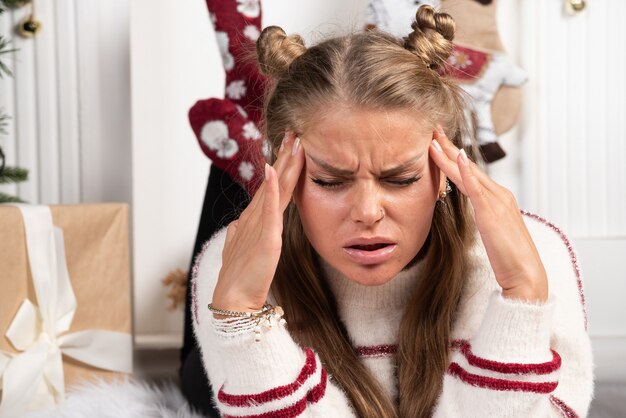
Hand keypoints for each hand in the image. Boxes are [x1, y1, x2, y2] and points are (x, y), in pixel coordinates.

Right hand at [211, 132, 303, 313]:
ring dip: (283, 164)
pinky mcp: (265, 236)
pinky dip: (270, 188)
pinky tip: (272, 170)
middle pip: (274, 181)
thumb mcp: (240, 251)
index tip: (289, 147)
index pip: (271, 187)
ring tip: (291, 142)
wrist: (234, 299)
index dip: (280, 166)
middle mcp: (256, 217)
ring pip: (275, 188)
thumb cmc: (239, 278)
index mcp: (254, 220)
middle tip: (293, 132)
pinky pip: (268, 208)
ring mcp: (259, 224)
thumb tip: (235, 226)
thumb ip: (239, 236)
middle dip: (284, 156)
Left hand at [429, 128, 547, 302]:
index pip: (471, 173)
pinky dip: (465, 171)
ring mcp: (497, 202)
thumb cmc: (509, 258)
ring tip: (433, 140)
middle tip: (433, 130)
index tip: (438, 143)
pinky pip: (476, 187)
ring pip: (468, 173)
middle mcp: (499, 195)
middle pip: (468, 167)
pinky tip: (456, 157)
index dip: (453, 158)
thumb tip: (473, 212)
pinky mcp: (492, 212)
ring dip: (449, 155)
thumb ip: (484, 218)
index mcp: (498, 199)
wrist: (526, 275)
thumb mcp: (492, 232)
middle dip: (449, 148)